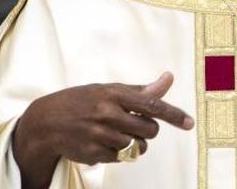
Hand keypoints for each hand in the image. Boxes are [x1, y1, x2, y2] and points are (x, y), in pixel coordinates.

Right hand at [12, 72, 193, 188]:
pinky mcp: (94, 153)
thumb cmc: (82, 101)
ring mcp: (100, 135)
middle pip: (149, 130)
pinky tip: (103, 142)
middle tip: (134, 124)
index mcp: (113, 94)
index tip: (189, 123)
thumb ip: (140, 90)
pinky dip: (118, 153)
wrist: (46, 121)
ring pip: (137, 147)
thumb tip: (168, 79)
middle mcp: (107, 113)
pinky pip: (121, 158)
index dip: (173, 115)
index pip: (152, 105)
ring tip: (117, 133)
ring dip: (134, 144)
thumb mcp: (108, 90)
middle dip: (148, 130)